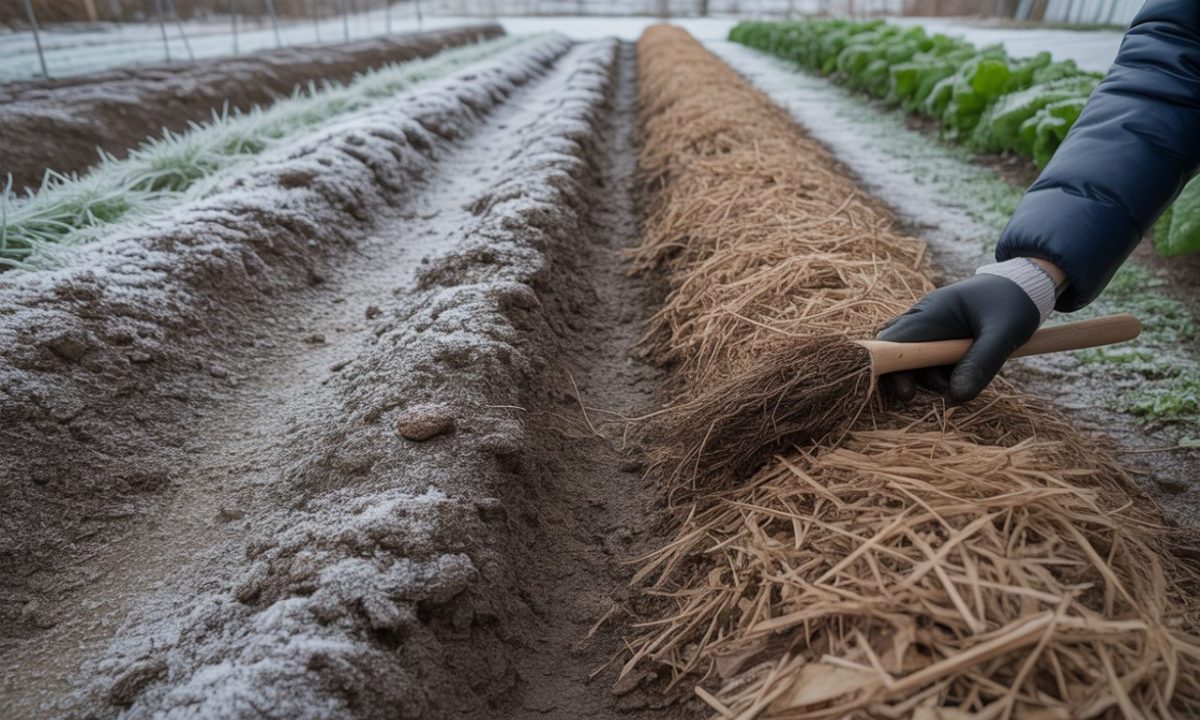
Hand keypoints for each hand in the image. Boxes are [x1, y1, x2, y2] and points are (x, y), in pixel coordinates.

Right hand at [877, 273, 1041, 403]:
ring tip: (954, 384)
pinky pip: (928, 359)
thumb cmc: (1012, 304)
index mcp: (931, 312)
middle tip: (932, 392)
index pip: (893, 340)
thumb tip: (955, 398)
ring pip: (912, 358)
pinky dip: (937, 372)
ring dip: (926, 376)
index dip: (889, 366)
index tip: (906, 393)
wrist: (1024, 287)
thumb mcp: (1002, 334)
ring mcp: (930, 328)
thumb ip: (980, 363)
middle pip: (895, 350)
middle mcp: (923, 319)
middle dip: (906, 376)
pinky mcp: (940, 338)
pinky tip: (958, 377)